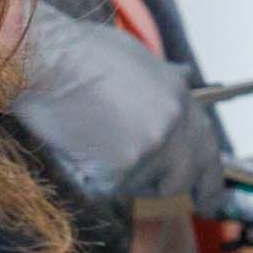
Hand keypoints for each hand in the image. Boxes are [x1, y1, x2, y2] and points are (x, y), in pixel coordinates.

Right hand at [10, 2, 214, 204]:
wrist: (42, 56)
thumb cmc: (77, 52)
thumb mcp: (136, 57)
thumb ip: (165, 81)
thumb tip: (185, 78)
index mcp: (180, 99)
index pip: (206, 149)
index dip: (209, 179)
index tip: (210, 200)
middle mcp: (172, 127)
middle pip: (179, 179)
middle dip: (159, 184)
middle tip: (139, 180)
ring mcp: (148, 151)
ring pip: (136, 186)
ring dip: (116, 174)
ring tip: (88, 136)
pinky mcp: (119, 171)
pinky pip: (103, 189)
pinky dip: (86, 175)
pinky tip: (72, 144)